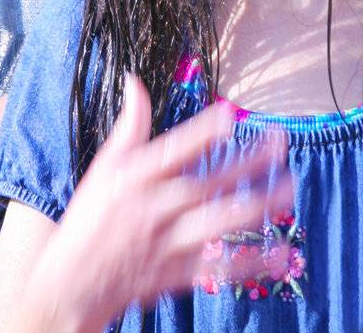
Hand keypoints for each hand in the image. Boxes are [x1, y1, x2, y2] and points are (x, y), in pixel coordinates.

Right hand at [25, 76, 292, 332]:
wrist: (73, 281)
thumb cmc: (91, 217)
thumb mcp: (104, 165)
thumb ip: (129, 126)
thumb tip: (135, 82)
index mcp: (136, 176)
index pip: (175, 149)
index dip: (202, 133)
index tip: (230, 115)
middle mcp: (154, 207)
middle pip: (207, 184)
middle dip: (246, 164)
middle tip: (280, 144)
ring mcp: (168, 242)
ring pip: (219, 222)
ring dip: (257, 205)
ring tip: (289, 188)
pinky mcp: (178, 273)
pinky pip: (220, 266)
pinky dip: (251, 261)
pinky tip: (279, 252)